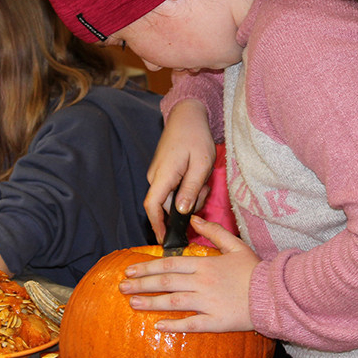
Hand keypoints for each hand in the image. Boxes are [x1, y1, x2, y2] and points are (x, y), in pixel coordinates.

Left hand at [117, 217, 257, 332]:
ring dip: (150, 303)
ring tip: (132, 304)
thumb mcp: (235, 245)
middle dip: (141, 284)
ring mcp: (208, 303)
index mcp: (205, 264)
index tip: (130, 270)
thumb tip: (193, 219)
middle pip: (165, 282)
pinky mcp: (217, 321)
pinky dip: (174, 325)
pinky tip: (158, 326)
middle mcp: (202, 282)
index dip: (147, 267)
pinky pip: (191, 324)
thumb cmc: (255, 270)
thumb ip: (213, 231)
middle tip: (122, 288)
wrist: (275, 293)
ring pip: (173, 302)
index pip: (169, 264)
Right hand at [144, 100, 214, 238]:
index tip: (165, 241)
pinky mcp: (164, 171)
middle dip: (186, 206)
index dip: (157, 226)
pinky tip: (198, 175)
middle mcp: (155, 177)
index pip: (152, 207)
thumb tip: (182, 212)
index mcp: (163, 176)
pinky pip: (173, 188)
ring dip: (189, 195)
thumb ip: (191, 190)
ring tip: (203, 180)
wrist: (187, 115)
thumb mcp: (201, 164)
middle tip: (204, 191)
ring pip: (172, 197)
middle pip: (166, 205)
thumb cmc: (196, 137)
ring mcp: (158, 173)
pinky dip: (187, 187)